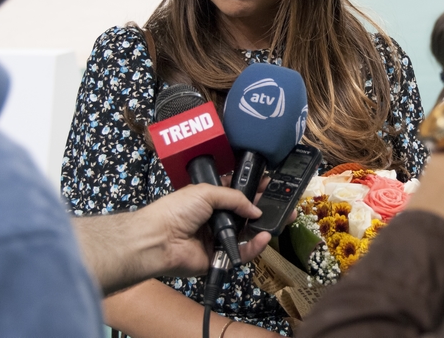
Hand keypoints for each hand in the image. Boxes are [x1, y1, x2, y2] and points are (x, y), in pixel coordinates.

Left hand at [138, 183, 270, 277]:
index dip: (253, 189)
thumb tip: (255, 209)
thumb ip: (235, 198)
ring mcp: (218, 239)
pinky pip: (241, 253)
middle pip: (245, 214)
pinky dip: (255, 246)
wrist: (159, 239)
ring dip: (263, 227)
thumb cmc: (176, 211)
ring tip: (281, 220)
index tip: (269, 185)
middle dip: (264, 209)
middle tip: (284, 205)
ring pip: (246, 234)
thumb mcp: (207, 192)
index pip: (237, 193)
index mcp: (210, 199)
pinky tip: (264, 237)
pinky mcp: (219, 258)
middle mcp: (216, 219)